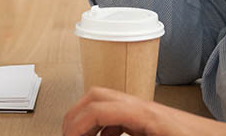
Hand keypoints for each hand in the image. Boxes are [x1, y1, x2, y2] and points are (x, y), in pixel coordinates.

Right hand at [63, 87, 225, 135]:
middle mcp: (142, 106)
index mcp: (143, 112)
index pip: (98, 108)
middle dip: (75, 116)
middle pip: (97, 96)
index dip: (75, 125)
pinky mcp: (149, 120)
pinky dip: (104, 130)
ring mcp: (145, 111)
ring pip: (106, 105)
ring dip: (89, 122)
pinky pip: (119, 118)